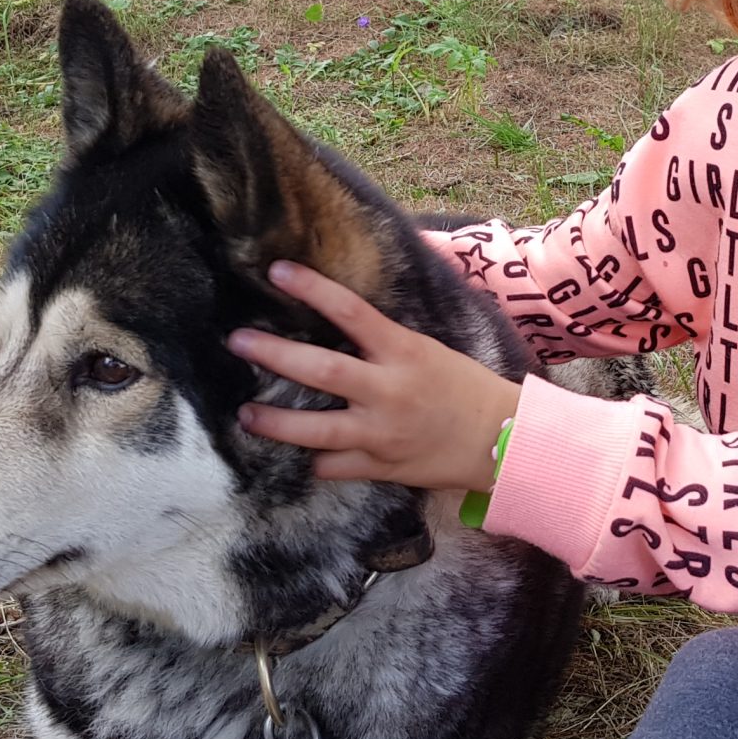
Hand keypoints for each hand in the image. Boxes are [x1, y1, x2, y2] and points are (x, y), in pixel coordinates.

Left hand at [231, 261, 520, 490]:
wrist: (500, 440)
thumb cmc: (462, 387)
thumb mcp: (426, 350)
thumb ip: (382, 340)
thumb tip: (337, 314)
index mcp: (403, 352)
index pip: (351, 310)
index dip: (312, 288)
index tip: (277, 270)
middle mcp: (388, 391)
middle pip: (321, 370)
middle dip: (273, 354)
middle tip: (237, 341)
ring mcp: (382, 433)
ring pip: (315, 430)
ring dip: (275, 422)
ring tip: (246, 414)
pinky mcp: (381, 467)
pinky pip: (333, 466)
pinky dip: (316, 460)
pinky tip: (302, 453)